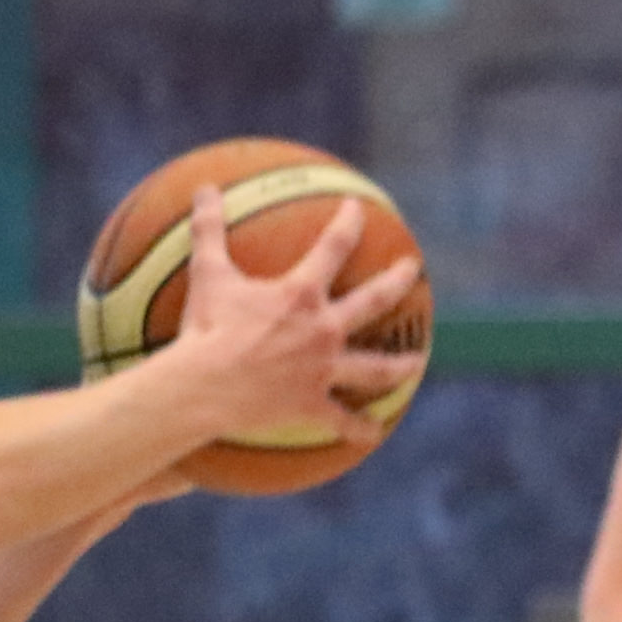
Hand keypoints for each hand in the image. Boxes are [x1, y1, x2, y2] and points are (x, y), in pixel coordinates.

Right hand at [170, 188, 428, 448]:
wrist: (203, 387)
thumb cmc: (204, 328)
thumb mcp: (207, 274)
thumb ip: (209, 229)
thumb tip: (204, 187)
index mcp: (301, 294)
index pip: (333, 247)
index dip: (347, 223)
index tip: (357, 209)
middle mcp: (323, 329)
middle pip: (373, 301)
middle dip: (397, 281)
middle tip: (413, 268)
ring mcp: (323, 370)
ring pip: (375, 367)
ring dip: (400, 364)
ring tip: (418, 361)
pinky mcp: (312, 406)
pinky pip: (342, 421)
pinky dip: (359, 428)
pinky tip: (375, 433)